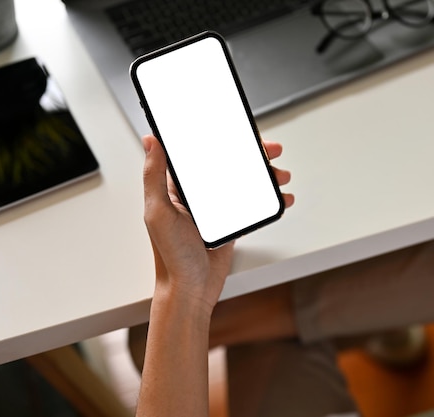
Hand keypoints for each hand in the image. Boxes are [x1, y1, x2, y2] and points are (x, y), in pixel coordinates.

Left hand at [142, 134, 293, 310]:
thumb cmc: (170, 255)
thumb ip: (154, 175)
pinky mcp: (232, 222)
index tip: (239, 130)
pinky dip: (271, 200)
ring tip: (281, 176)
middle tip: (272, 151)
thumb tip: (150, 141)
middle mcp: (199, 193)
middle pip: (230, 163)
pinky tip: (283, 198)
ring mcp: (217, 208)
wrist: (191, 289)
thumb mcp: (159, 211)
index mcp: (179, 186)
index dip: (221, 138)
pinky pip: (253, 204)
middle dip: (253, 155)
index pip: (202, 152)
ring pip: (246, 182)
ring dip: (266, 176)